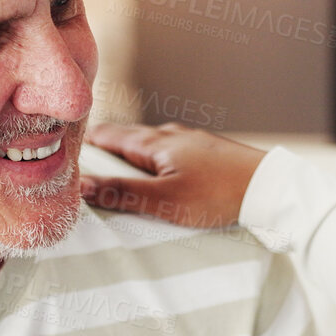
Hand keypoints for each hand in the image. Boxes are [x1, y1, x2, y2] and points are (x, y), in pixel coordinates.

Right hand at [80, 122, 267, 229]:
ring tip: (121, 176)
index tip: (65, 152)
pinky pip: (172, 152)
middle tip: (86, 168)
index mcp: (154, 142)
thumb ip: (122, 193)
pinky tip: (163, 176)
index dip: (85, 142)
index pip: (108, 134)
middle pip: (128, 138)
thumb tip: (80, 185)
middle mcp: (171, 134)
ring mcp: (192, 141)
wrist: (271, 187)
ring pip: (152, 145)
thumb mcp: (164, 201)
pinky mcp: (209, 152)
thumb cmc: (218, 195)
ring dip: (134, 158)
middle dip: (107, 151)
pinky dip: (157, 162)